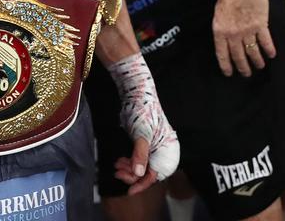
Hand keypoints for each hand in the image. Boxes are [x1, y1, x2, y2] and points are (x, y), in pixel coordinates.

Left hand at [106, 53, 180, 193]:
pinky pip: (137, 159)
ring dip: (129, 168)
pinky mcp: (144, 143)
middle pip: (147, 172)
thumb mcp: (141, 134)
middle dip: (132, 174)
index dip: (142, 184)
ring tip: (117, 166)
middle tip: (117, 172)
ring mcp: (153, 148)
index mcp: (167, 150)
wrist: (137, 94)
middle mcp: (162, 151)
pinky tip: (120, 161)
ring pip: (141, 166)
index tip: (129, 191)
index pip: (155, 174)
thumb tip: (138, 174)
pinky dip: (129, 162)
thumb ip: (140, 155)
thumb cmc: (143, 111)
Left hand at [212, 0, 274, 76]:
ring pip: (253, 51)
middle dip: (243, 67)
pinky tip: (271, 55)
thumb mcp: (218, 13)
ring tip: (259, 66)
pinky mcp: (260, 25)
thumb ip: (222, 27)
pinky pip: (265, 41)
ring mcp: (247, 31)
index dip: (226, 65)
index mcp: (220, 31)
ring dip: (257, 60)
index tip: (229, 73)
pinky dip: (269, 49)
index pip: (222, 54)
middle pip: (238, 55)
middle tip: (246, 73)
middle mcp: (233, 34)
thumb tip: (226, 39)